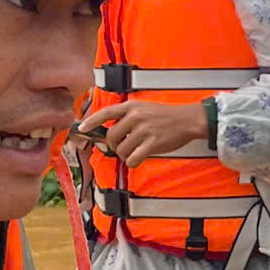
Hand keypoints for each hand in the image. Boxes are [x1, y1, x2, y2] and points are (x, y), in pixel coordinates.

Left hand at [79, 97, 210, 168]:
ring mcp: (144, 130)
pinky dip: (133, 162)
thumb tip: (110, 133)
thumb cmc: (166, 116)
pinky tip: (139, 158)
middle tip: (122, 147)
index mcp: (132, 106)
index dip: (92, 121)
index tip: (82, 128)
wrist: (188, 120)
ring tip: (135, 151)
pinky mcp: (152, 143)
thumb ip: (128, 117)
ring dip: (125, 154)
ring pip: (121, 150)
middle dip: (113, 146)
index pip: (106, 112)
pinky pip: (132, 159)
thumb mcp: (144, 108)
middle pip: (111, 137)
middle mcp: (136, 116)